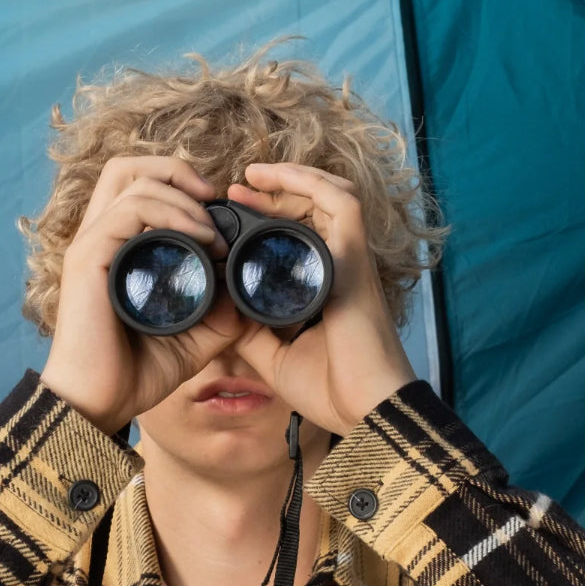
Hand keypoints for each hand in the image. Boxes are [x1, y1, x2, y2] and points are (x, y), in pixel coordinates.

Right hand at [39, 156, 245, 434]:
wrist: (100, 404)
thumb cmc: (136, 372)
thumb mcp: (195, 336)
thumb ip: (221, 311)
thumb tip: (250, 291)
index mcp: (116, 247)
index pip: (138, 184)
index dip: (182, 184)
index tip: (221, 213)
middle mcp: (99, 237)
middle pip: (127, 166)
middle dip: (176, 170)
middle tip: (213, 199)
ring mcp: (90, 244)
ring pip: (131, 179)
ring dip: (182, 197)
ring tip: (212, 231)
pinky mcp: (88, 258)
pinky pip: (129, 210)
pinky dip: (170, 214)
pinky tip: (200, 240)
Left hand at [231, 163, 418, 434]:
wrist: (366, 410)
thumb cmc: (331, 389)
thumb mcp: (272, 355)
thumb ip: (248, 328)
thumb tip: (218, 306)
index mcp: (324, 284)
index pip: (302, 233)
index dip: (268, 217)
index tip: (231, 214)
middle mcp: (341, 264)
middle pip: (315, 207)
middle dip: (275, 192)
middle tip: (236, 189)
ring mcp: (351, 259)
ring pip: (332, 194)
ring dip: (293, 178)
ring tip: (255, 174)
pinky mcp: (357, 260)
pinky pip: (343, 204)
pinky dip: (312, 183)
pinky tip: (279, 177)